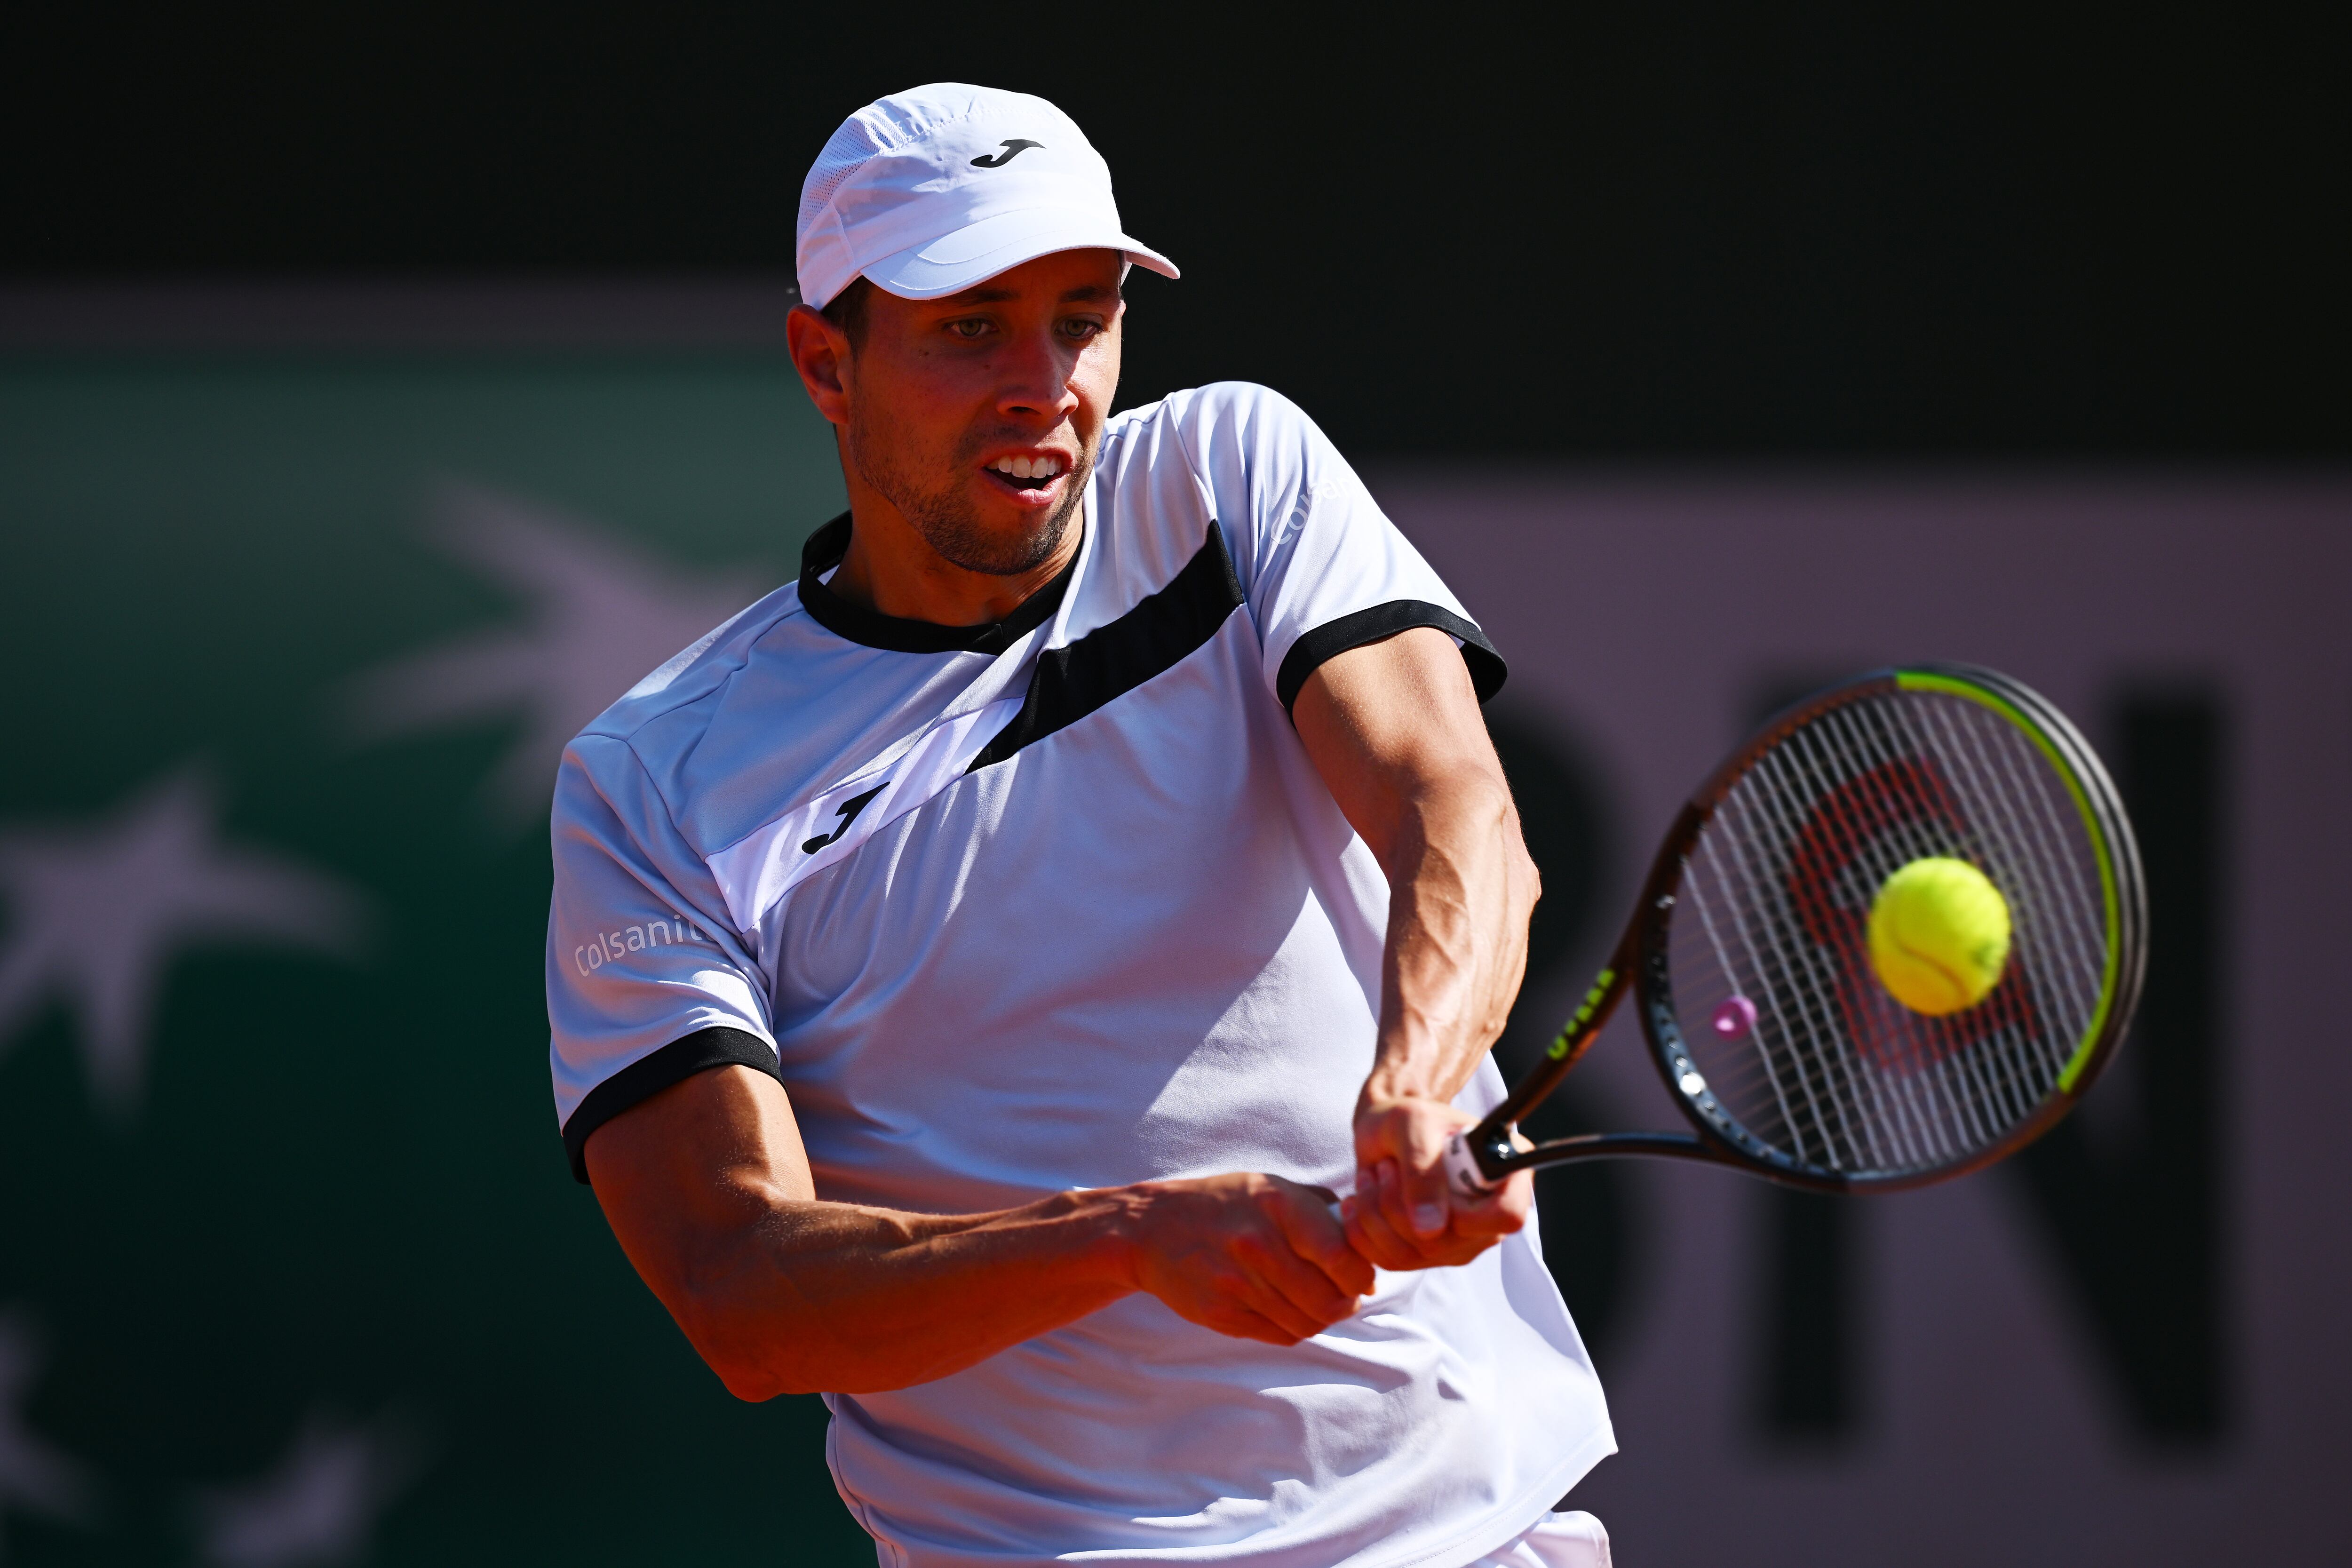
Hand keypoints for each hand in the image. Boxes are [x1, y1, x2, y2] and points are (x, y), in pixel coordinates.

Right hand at [1119, 1173, 1374, 1344]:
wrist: (1152, 1229)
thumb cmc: (1225, 1204)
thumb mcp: (1272, 1187)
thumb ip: (1322, 1211)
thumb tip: (1366, 1252)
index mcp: (1277, 1205)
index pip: (1343, 1258)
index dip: (1361, 1275)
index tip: (1360, 1275)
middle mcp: (1257, 1244)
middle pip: (1329, 1300)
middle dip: (1346, 1303)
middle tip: (1344, 1296)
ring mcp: (1236, 1283)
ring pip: (1307, 1323)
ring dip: (1321, 1318)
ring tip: (1315, 1302)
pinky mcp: (1221, 1314)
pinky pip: (1280, 1335)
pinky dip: (1294, 1328)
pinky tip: (1287, 1309)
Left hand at [1344, 1092, 1530, 1270]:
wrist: (1384, 1133)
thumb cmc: (1408, 1119)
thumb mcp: (1413, 1124)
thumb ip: (1423, 1169)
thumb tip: (1429, 1230)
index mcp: (1505, 1174)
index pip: (1507, 1215)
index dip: (1468, 1211)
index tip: (1435, 1182)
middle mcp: (1489, 1218)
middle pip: (1446, 1243)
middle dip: (1398, 1203)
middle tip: (1385, 1166)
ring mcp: (1460, 1243)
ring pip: (1412, 1255)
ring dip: (1375, 1212)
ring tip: (1373, 1175)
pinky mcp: (1427, 1257)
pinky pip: (1389, 1261)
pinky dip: (1363, 1229)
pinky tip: (1360, 1199)